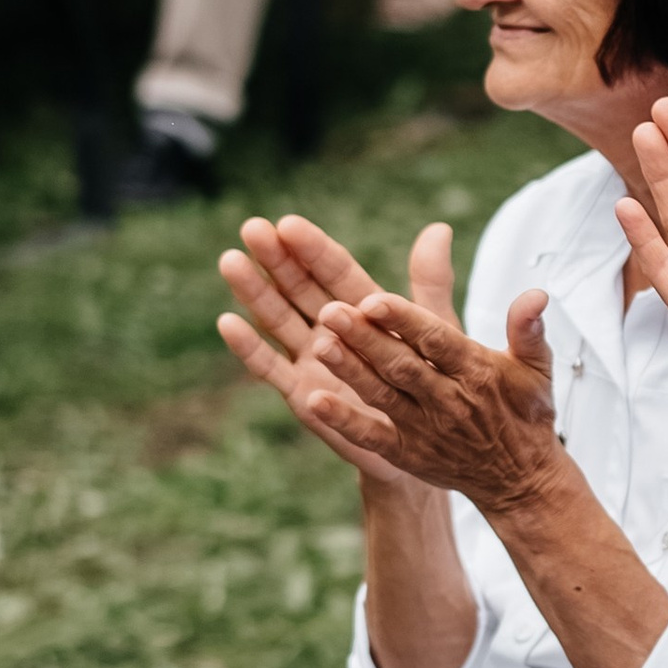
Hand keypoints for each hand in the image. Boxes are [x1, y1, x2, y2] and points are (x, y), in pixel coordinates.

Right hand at [218, 211, 455, 482]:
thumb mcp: (434, 330)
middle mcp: (331, 329)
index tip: (288, 223)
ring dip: (254, 293)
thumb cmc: (430, 381)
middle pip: (299, 288)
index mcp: (362, 308)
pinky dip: (249, 347)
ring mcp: (312, 360)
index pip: (334, 271)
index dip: (313, 248)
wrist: (428, 443)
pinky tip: (228, 322)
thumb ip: (430, 282)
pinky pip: (271, 368)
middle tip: (252, 228)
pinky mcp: (301, 394)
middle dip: (276, 260)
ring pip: (278, 319)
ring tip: (231, 261)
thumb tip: (439, 227)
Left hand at [308, 285, 563, 515]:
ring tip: (319, 344)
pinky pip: (371, 436)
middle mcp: (448, 400)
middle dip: (364, 339)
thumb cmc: (524, 415)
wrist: (520, 480)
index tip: (374, 300)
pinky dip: (344, 422)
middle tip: (330, 312)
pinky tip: (314, 402)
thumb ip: (529, 330)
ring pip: (382, 394)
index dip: (404, 320)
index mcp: (476, 372)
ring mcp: (424, 429)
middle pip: (401, 365)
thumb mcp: (536, 370)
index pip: (436, 340)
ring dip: (349, 371)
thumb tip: (536, 294)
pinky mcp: (407, 453)